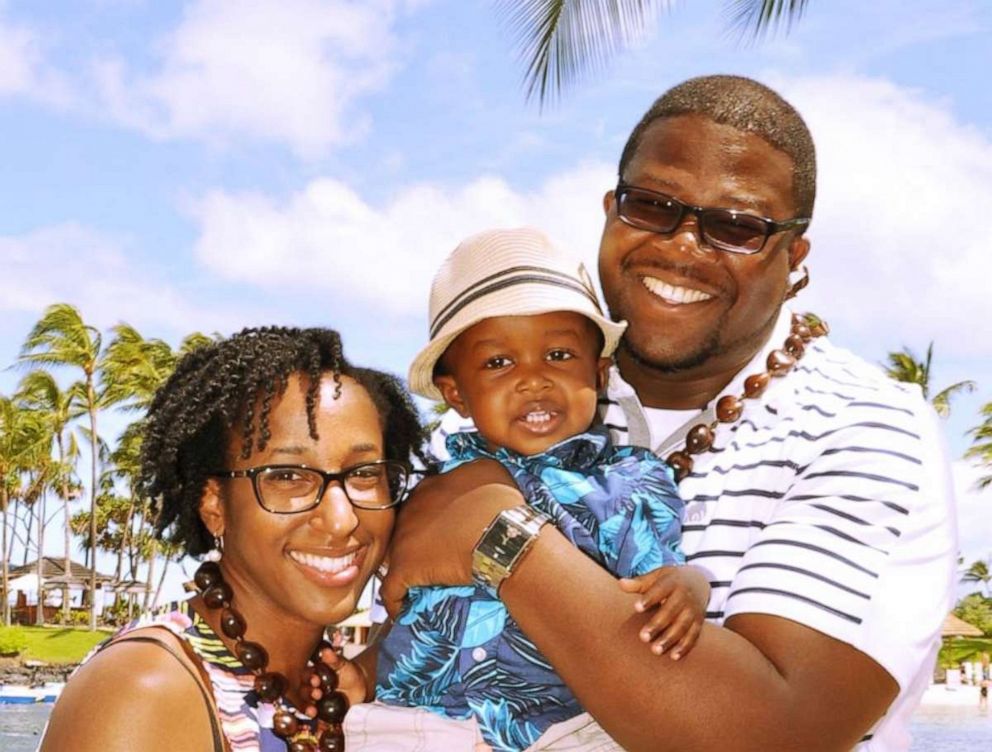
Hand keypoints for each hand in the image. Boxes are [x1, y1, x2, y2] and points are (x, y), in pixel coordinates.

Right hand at [301, 646, 370, 715]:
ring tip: (315, 708)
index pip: (304, 674)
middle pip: (302, 690)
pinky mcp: (318, 711)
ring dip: (307, 705)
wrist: (360, 686)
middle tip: (318, 693)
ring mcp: (313, 699)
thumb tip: (327, 652)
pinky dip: (313, 715)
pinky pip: (313, 714)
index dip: (307, 677)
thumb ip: (334, 660)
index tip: (315, 679)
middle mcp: (309, 686)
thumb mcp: (342, 664)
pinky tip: (315, 716)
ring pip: (304, 703)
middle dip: (307, 692)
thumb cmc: (348, 671)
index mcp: (312, 673)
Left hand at [379, 459, 520, 618]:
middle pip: (405, 527)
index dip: (432, 518)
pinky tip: (401, 608)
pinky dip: (395, 601)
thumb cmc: (501, 504)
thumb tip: (470, 474)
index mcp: (431, 486)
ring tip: (415, 582)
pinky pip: (392, 589)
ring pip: (395, 556)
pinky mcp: (403, 568)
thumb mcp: (489, 470)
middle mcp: (411, 508)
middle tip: (431, 556)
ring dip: (404, 568)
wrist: (500, 534)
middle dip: (415, 541)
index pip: (424, 502)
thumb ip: (471, 471)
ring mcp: (404, 538)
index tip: (443, 531)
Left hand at [618, 565, 710, 660]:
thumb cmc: (669, 581)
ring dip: (670, 639)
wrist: (699, 581)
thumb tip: (620, 584)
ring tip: (655, 650)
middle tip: (643, 637)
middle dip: (657, 624)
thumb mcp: (656, 576)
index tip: (636, 608)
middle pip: (671, 611)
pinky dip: (685, 646)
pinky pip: (693, 635)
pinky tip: (673, 656)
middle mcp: (685, 596)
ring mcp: (693, 610)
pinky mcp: (699, 622)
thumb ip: (639, 583)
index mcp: (672, 581)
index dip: (649, 599)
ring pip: (682, 626)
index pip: (660, 589)